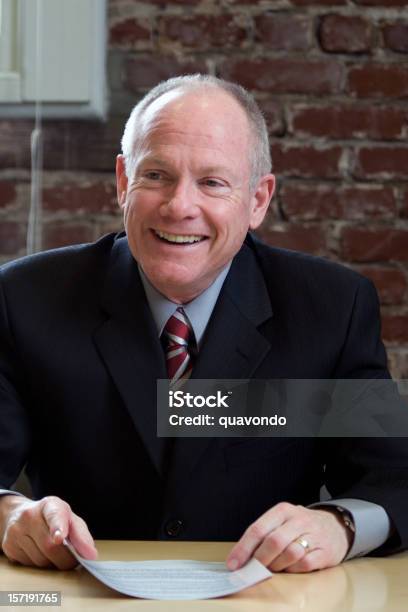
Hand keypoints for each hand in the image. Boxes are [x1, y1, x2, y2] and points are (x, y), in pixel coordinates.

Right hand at [0, 495, 97, 568]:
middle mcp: (29, 515)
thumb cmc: (52, 519)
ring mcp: (16, 530)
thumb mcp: (69, 518)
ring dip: (52, 563)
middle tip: (72, 559)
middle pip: (50, 547)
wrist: (21, 515)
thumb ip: (81, 534)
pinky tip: (39, 553)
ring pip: (40, 560)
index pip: (54, 515)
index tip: (60, 537)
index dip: (58, 527)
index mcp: (50, 505)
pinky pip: (29, 566)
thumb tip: (91, 555)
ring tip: (53, 552)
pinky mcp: (9, 546)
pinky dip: (39, 566)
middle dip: (65, 558)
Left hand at [226, 502, 352, 572]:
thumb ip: (265, 534)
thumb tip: (242, 557)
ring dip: (277, 566)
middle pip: (273, 541)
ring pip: (289, 553)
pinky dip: (293, 570)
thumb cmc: (301, 526)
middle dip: (260, 559)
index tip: (233, 564)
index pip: (258, 529)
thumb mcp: (282, 521)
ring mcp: (313, 534)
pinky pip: (304, 564)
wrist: (335, 527)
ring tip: (273, 567)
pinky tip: (290, 568)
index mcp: (283, 510)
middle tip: (253, 570)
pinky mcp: (324, 551)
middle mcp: (298, 519)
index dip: (243, 548)